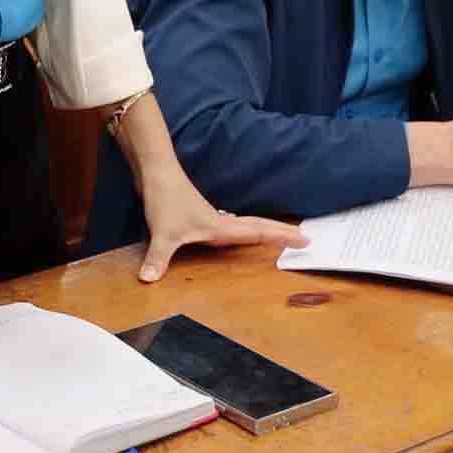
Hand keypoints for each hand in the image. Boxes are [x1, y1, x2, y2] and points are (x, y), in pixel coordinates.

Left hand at [137, 171, 305, 281]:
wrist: (155, 172)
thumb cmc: (164, 199)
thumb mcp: (162, 235)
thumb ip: (158, 259)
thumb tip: (148, 280)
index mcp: (219, 227)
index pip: (258, 232)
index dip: (281, 236)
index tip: (304, 238)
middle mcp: (219, 221)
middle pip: (257, 226)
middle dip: (280, 232)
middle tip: (303, 236)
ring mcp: (209, 217)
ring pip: (243, 224)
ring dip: (261, 229)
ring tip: (277, 235)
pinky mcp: (197, 215)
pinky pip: (227, 224)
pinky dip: (238, 228)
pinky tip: (231, 232)